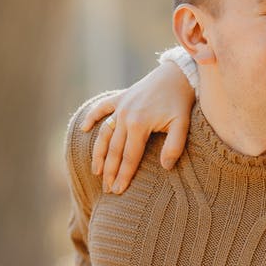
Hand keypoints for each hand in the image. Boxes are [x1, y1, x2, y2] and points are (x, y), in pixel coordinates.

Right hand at [80, 61, 194, 193]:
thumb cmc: (181, 102)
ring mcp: (121, 106)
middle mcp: (124, 116)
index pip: (129, 157)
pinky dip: (92, 117)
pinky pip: (102, 108)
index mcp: (138, 125)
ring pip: (104, 133)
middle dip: (110, 171)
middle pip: (114, 150)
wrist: (178, 74)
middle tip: (107, 189)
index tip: (118, 190)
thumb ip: (174, 147)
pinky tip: (83, 129)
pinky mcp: (121, 97)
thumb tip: (165, 167)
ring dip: (99, 153)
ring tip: (96, 171)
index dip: (123, 175)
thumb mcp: (182, 125)